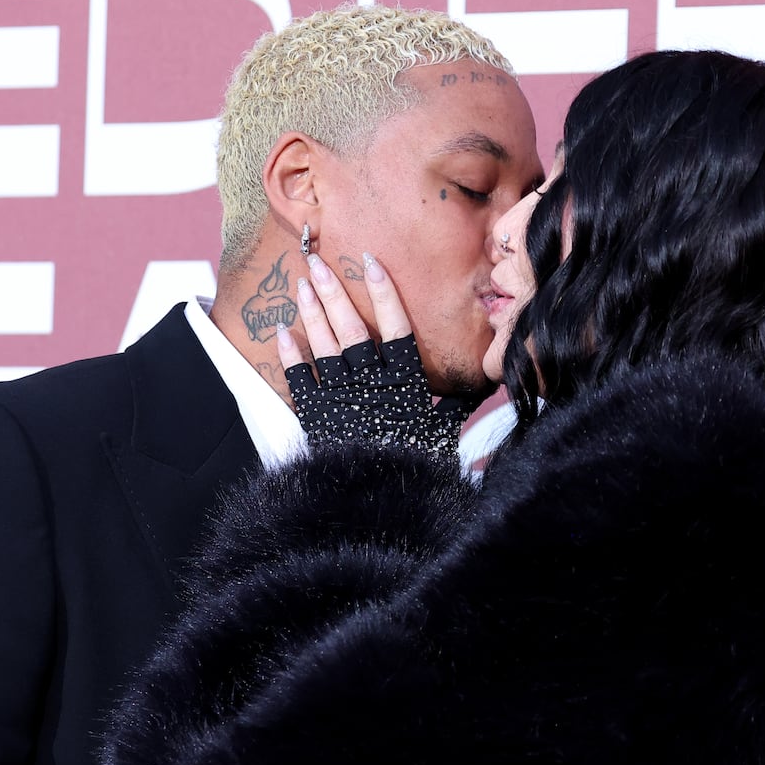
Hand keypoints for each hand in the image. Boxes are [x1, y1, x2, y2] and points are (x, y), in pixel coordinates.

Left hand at [276, 252, 480, 457]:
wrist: (379, 501)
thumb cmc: (416, 468)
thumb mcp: (443, 436)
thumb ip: (456, 406)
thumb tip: (482, 384)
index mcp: (405, 384)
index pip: (396, 328)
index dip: (384, 294)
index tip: (371, 263)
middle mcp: (372, 384)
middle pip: (353, 329)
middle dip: (334, 293)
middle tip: (317, 263)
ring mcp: (341, 398)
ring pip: (325, 347)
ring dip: (312, 313)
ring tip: (302, 283)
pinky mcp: (317, 417)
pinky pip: (300, 379)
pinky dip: (290, 355)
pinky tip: (282, 331)